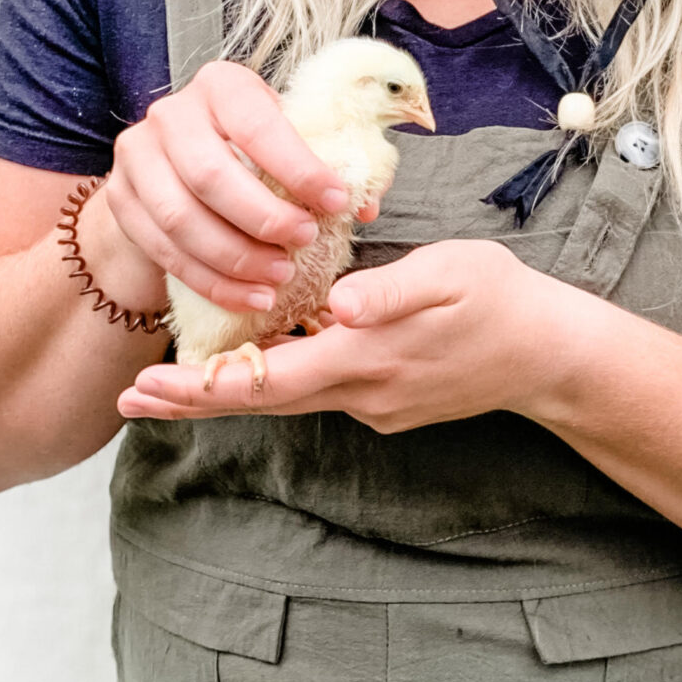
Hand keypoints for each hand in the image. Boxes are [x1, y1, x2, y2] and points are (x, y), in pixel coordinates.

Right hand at [90, 60, 355, 317]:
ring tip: (279, 277)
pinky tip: (249, 296)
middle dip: (263, 218)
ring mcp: (137, 157)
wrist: (176, 169)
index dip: (298, 166)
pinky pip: (164, 252)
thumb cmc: (251, 153)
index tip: (334, 202)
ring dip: (235, 258)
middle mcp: (171, 114)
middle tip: (303, 242)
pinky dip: (211, 281)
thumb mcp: (290, 143)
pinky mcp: (121, 202)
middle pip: (210, 175)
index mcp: (222, 86)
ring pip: (181, 219)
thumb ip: (331, 166)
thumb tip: (365, 204)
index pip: (257, 124)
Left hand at [115, 239, 586, 430]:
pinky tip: (257, 359)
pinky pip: (321, 389)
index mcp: (364, 356)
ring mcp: (373, 405)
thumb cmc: (503, 300)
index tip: (147, 386)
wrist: (551, 356)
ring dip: (230, 390)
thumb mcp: (453, 275)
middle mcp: (360, 392)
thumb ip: (392, 291)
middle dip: (193, 399)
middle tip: (130, 397)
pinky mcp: (386, 404)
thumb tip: (339, 305)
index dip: (201, 387)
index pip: (265, 380)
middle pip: (261, 401)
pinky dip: (279, 378)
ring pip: (287, 397)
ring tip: (172, 381)